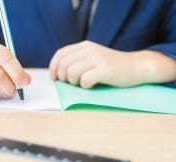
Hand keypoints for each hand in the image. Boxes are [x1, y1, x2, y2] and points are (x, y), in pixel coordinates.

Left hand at [49, 41, 175, 87]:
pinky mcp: (105, 69)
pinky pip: (85, 80)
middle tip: (70, 83)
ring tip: (82, 83)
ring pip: (72, 72)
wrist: (137, 67)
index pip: (61, 53)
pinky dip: (85, 86)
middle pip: (64, 64)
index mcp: (85, 45)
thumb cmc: (112, 67)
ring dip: (74, 82)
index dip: (53, 67)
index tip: (53, 78)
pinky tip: (92, 85)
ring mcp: (98, 58)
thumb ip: (77, 61)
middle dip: (62, 77)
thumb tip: (57, 75)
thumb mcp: (93, 58)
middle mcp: (90, 49)